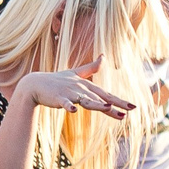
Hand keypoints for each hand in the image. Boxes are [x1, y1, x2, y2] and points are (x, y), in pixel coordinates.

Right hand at [18, 60, 136, 116]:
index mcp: (86, 85)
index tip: (132, 107)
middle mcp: (80, 88)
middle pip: (99, 99)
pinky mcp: (58, 98)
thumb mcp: (75, 73)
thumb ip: (91, 68)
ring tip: (107, 108)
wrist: (35, 84)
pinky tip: (73, 111)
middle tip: (128, 112)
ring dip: (96, 104)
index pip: (105, 94)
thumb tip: (104, 56)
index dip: (119, 100)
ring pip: (85, 100)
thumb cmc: (56, 80)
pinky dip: (68, 106)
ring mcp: (69, 93)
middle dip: (114, 105)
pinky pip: (64, 103)